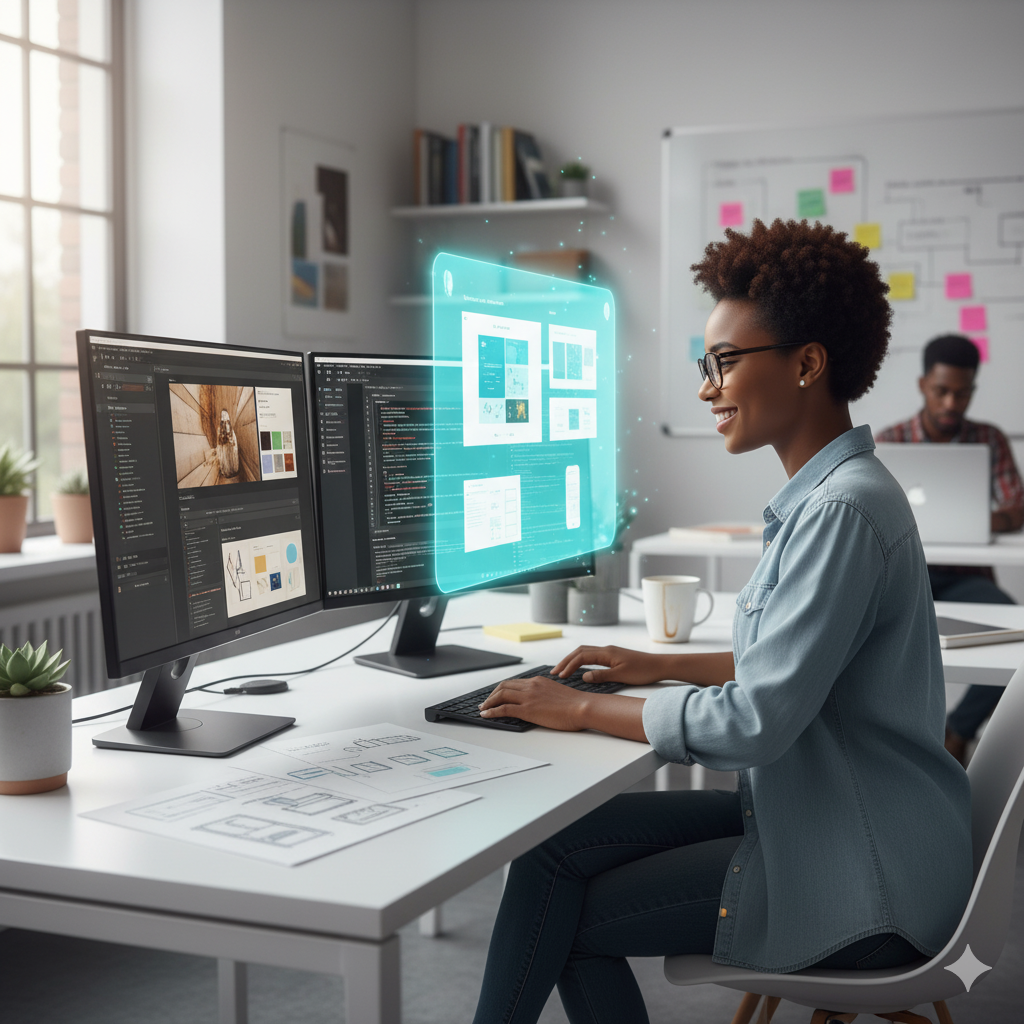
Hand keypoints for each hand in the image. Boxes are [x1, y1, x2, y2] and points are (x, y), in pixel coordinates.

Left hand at [479, 676, 589, 730]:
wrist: (582, 707)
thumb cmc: (576, 705)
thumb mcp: (558, 694)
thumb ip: (546, 695)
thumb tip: (540, 703)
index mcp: (539, 681)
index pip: (515, 682)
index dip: (503, 689)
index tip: (498, 695)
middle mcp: (531, 685)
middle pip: (504, 686)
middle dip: (493, 694)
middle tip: (486, 702)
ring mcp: (528, 696)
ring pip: (501, 695)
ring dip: (489, 702)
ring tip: (483, 708)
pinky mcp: (527, 709)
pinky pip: (503, 708)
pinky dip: (492, 711)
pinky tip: (486, 715)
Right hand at [551, 645, 665, 685]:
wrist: (659, 665)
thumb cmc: (643, 670)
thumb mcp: (621, 676)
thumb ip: (601, 676)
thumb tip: (583, 676)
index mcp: (607, 653)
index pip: (581, 657)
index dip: (569, 665)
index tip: (560, 675)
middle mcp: (606, 649)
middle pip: (580, 651)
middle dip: (566, 661)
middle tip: (554, 672)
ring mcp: (610, 652)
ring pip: (585, 652)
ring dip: (572, 660)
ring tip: (563, 669)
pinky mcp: (613, 656)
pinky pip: (592, 655)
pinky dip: (581, 660)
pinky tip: (580, 668)